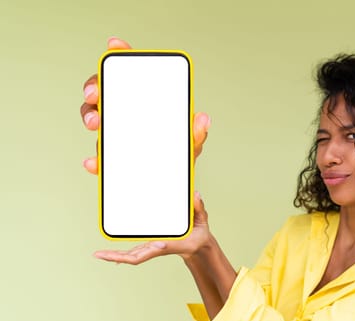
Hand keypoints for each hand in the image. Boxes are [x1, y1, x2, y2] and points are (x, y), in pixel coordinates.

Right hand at [80, 37, 209, 173]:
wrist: (170, 182)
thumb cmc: (178, 153)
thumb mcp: (190, 141)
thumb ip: (196, 132)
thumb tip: (203, 119)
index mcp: (147, 101)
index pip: (132, 71)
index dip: (122, 54)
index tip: (115, 45)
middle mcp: (127, 111)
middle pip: (105, 89)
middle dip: (96, 86)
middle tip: (96, 93)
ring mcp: (116, 130)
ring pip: (95, 116)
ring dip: (91, 116)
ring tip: (96, 123)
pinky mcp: (109, 154)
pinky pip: (98, 154)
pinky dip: (94, 159)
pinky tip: (93, 162)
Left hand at [94, 192, 211, 263]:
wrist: (197, 246)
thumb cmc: (198, 235)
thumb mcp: (202, 221)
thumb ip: (199, 208)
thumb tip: (195, 195)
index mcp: (167, 244)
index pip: (150, 251)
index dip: (140, 252)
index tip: (123, 254)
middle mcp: (156, 248)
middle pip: (133, 256)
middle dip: (116, 257)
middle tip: (98, 255)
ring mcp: (151, 248)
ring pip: (130, 255)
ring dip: (114, 256)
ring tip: (98, 255)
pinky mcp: (150, 245)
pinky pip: (133, 251)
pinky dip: (120, 253)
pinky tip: (109, 254)